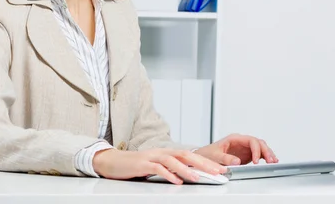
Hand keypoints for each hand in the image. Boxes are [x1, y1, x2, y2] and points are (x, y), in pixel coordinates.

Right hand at [92, 148, 226, 184]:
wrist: (113, 161)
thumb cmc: (135, 165)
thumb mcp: (156, 167)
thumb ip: (171, 169)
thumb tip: (187, 176)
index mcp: (167, 153)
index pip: (191, 155)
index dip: (207, 162)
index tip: (221, 169)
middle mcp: (162, 152)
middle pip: (186, 155)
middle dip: (204, 163)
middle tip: (218, 171)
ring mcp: (152, 157)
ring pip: (173, 161)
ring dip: (187, 169)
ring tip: (199, 177)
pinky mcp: (142, 164)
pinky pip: (157, 168)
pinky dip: (168, 175)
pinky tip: (176, 182)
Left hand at [194, 133, 277, 165]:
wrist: (204, 157)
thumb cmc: (208, 154)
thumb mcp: (215, 155)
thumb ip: (226, 158)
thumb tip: (237, 161)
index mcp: (234, 139)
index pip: (250, 140)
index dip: (255, 150)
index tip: (256, 161)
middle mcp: (241, 142)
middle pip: (258, 143)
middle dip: (265, 151)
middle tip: (270, 161)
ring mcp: (245, 148)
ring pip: (260, 147)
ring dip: (268, 153)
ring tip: (273, 161)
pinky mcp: (246, 155)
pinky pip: (259, 153)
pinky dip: (265, 157)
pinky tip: (271, 161)